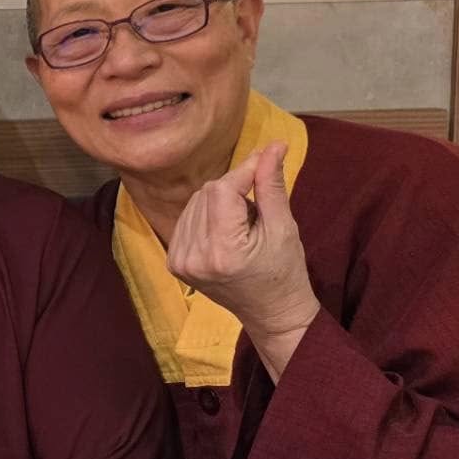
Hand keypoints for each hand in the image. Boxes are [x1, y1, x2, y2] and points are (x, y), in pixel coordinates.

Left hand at [166, 142, 319, 378]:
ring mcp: (180, 261)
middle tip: (258, 209)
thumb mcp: (283, 227)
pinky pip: (187, 219)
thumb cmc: (284, 272)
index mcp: (223, 251)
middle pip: (207, 193)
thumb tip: (273, 145)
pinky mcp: (174, 262)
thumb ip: (271, 185)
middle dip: (235, 189)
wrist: (271, 313)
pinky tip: (226, 232)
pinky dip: (206, 216)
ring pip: (195, 202)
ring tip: (244, 226)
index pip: (222, 189)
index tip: (266, 160)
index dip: (245, 170)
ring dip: (220, 202)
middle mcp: (194, 256)